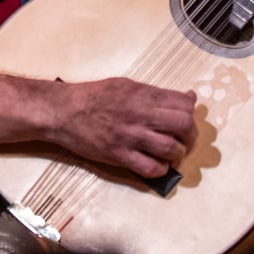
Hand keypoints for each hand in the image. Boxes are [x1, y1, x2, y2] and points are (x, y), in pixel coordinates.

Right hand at [49, 76, 196, 179]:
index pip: (184, 104)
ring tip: (169, 153)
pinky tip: (155, 163)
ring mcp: (130, 136)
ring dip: (176, 153)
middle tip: (183, 139)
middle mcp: (140, 114)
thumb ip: (156, 93)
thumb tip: (188, 97)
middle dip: (190, 135)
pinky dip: (160, 169)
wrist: (62, 111)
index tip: (185, 119)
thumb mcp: (125, 85)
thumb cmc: (92, 96)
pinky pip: (151, 168)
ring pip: (171, 148)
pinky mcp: (119, 155)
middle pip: (183, 126)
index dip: (190, 113)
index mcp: (142, 94)